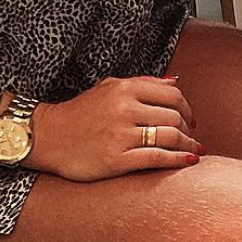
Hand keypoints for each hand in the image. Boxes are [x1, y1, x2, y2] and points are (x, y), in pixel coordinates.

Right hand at [31, 75, 202, 181]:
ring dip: (188, 144)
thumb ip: (143, 83)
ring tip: (194, 149)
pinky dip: (178, 159)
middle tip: (191, 136)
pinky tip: (189, 160)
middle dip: (188, 128)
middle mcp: (125, 109)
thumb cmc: (80, 113)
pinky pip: (157, 158)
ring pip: (170, 136)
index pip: (172, 96)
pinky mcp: (117, 159)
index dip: (188, 108)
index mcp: (124, 89)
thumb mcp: (108, 88)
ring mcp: (121, 135)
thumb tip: (175, 81)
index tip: (190, 119)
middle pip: (174, 117)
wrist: (47, 137)